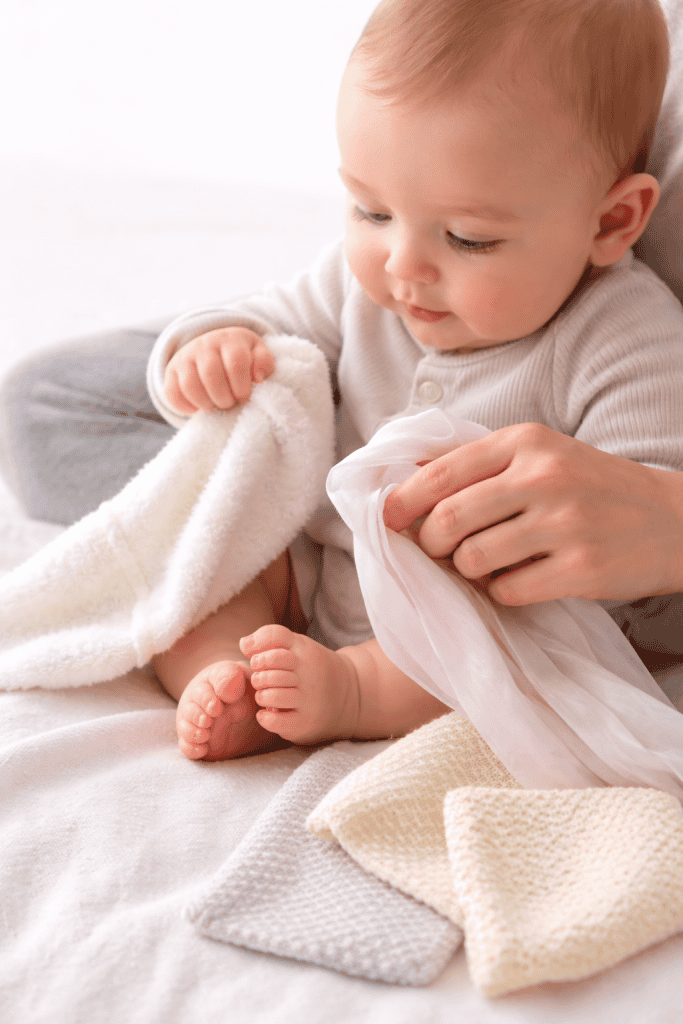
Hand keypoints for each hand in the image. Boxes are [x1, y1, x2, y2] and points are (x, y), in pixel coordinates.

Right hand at [163, 327, 274, 413]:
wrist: (213, 344)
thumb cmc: (241, 354)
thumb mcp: (257, 352)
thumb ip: (264, 362)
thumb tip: (258, 378)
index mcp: (229, 340)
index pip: (236, 362)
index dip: (242, 386)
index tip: (244, 397)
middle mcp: (204, 345)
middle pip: (211, 375)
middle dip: (224, 398)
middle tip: (230, 404)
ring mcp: (184, 357)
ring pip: (190, 385)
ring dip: (206, 404)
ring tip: (216, 407)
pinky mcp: (170, 371)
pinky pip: (172, 393)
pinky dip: (185, 407)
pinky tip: (199, 407)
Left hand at [382, 422, 682, 605]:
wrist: (670, 519)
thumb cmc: (590, 486)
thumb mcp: (538, 454)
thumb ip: (477, 463)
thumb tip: (405, 478)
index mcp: (525, 442)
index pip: (442, 472)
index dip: (403, 501)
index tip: (388, 520)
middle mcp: (543, 476)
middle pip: (449, 519)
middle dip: (430, 542)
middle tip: (437, 550)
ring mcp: (564, 523)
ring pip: (473, 559)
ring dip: (466, 570)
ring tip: (484, 564)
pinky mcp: (581, 568)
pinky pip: (508, 590)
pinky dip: (501, 591)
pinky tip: (520, 579)